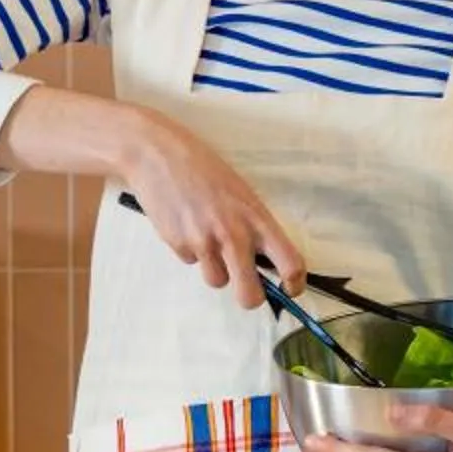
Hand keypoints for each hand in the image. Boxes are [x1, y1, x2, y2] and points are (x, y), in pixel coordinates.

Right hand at [113, 109, 307, 311]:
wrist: (157, 154)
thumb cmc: (203, 168)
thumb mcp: (241, 193)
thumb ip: (254, 226)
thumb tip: (265, 261)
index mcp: (257, 218)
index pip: (290, 263)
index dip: (295, 284)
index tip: (290, 288)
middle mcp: (233, 235)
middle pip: (250, 296)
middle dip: (250, 297)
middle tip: (247, 286)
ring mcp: (204, 242)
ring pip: (217, 281)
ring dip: (214, 268)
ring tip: (207, 237)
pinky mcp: (178, 245)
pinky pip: (191, 262)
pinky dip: (191, 250)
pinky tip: (186, 223)